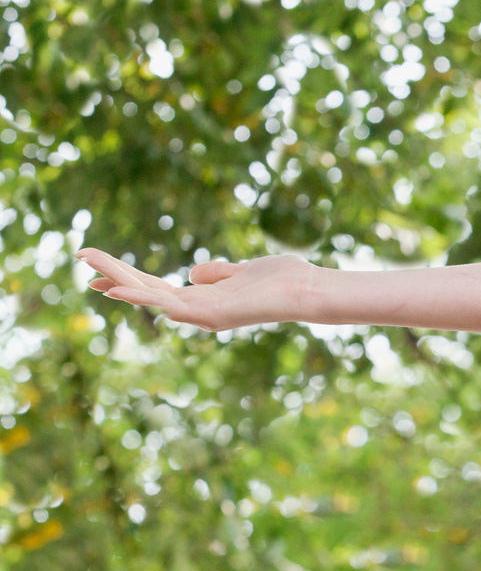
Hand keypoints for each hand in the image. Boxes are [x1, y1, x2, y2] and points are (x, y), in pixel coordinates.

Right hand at [76, 248, 318, 331]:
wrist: (308, 289)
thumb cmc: (282, 280)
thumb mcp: (242, 270)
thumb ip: (217, 272)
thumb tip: (192, 271)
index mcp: (203, 299)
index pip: (155, 288)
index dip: (127, 277)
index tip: (99, 269)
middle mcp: (198, 310)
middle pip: (146, 291)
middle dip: (113, 274)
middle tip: (81, 256)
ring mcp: (202, 314)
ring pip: (150, 295)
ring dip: (118, 279)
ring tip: (89, 263)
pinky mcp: (209, 314)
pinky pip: (168, 304)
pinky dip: (141, 297)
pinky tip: (117, 289)